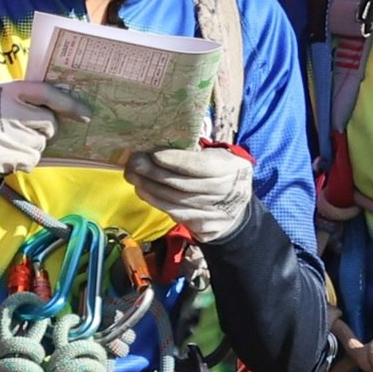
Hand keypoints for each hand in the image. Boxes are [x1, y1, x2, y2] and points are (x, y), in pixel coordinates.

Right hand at [0, 81, 84, 179]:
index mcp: (8, 91)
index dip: (68, 103)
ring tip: (14, 140)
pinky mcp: (1, 157)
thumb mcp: (4, 96)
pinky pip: (31, 160)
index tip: (85, 113)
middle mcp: (6, 112)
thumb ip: (30, 96)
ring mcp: (3, 136)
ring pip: (41, 144)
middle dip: (46, 128)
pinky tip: (10, 152)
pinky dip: (25, 160)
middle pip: (49, 123)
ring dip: (34, 145)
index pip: (46, 93)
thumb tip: (69, 102)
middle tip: (29, 127)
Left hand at [124, 145, 253, 242]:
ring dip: (149, 188)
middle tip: (134, 163)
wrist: (238, 209)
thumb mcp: (219, 157)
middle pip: (181, 184)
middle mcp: (223, 193)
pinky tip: (143, 191)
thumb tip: (160, 143)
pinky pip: (175, 214)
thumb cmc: (222, 174)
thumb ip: (197, 153)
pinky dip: (156, 202)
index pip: (198, 165)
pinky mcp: (203, 228)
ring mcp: (214, 213)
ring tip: (133, 176)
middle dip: (153, 173)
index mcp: (229, 169)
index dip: (174, 160)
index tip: (152, 153)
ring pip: (175, 201)